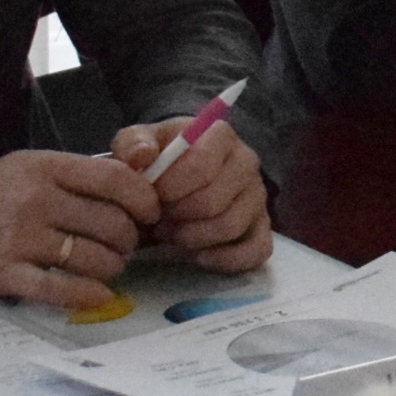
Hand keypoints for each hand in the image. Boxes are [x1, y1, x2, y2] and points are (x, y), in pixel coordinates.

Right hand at [0, 149, 157, 304]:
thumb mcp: (25, 167)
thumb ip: (72, 175)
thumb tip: (128, 184)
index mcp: (44, 169)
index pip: (113, 179)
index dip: (142, 198)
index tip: (150, 211)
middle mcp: (36, 201)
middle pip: (110, 224)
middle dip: (128, 240)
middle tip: (125, 245)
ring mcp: (21, 239)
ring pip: (93, 259)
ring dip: (111, 267)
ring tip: (108, 266)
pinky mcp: (7, 274)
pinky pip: (61, 289)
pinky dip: (88, 295)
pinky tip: (99, 294)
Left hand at [114, 117, 270, 272]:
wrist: (178, 174)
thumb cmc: (159, 157)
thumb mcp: (137, 142)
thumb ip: (133, 144)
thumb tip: (143, 157)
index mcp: (221, 136)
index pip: (201, 165)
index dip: (171, 187)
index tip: (152, 195)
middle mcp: (247, 162)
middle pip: (214, 201)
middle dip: (178, 217)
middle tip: (158, 219)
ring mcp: (257, 195)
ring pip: (230, 227)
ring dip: (193, 238)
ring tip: (171, 234)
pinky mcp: (262, 225)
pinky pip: (257, 250)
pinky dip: (227, 259)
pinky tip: (199, 257)